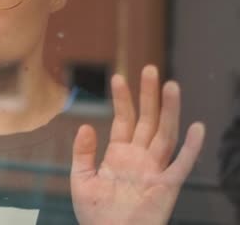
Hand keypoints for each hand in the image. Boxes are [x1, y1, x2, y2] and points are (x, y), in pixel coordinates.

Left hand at [70, 65, 204, 224]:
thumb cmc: (95, 214)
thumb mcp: (81, 179)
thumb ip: (83, 152)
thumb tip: (86, 125)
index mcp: (119, 154)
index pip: (123, 120)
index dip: (122, 99)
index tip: (119, 77)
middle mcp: (139, 157)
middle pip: (146, 120)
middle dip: (148, 95)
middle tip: (149, 69)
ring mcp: (153, 170)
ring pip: (164, 134)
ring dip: (168, 110)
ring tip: (171, 85)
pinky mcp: (165, 187)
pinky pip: (181, 165)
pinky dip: (191, 148)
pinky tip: (198, 127)